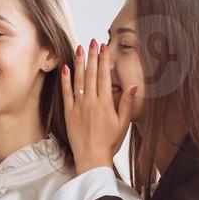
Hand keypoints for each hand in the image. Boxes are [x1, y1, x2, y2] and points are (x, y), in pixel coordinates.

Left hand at [62, 38, 136, 174]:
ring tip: (79, 47)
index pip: (105, 76)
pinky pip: (66, 93)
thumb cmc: (110, 142)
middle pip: (92, 74)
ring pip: (78, 80)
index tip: (104, 46)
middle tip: (92, 41)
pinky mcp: (69, 113)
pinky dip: (66, 79)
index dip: (104, 59)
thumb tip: (133, 85)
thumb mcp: (123, 124)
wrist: (92, 158)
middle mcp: (91, 102)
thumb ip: (126, 103)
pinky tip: (66, 67)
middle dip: (92, 56)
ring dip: (80, 62)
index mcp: (106, 103)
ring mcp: (79, 106)